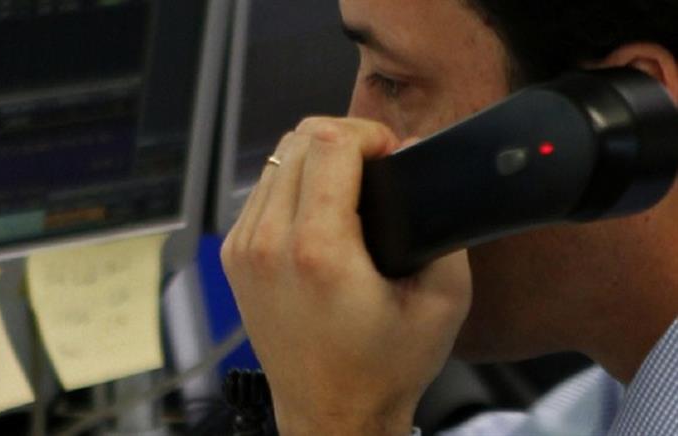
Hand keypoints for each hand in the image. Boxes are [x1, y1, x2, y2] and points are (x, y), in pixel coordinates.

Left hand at [221, 117, 471, 434]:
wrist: (331, 413)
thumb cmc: (382, 368)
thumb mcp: (443, 301)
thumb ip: (440, 229)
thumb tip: (416, 165)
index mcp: (318, 250)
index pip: (329, 143)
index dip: (369, 133)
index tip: (390, 153)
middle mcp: (270, 243)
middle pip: (298, 140)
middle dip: (344, 138)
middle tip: (375, 164)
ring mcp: (244, 249)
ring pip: (276, 160)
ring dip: (315, 158)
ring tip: (350, 184)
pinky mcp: (234, 256)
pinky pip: (261, 191)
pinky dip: (291, 184)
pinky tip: (319, 207)